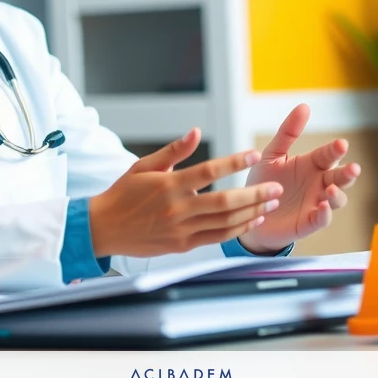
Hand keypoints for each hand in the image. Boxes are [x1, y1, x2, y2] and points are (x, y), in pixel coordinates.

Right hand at [88, 129, 283, 257]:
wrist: (103, 228)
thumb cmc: (123, 193)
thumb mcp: (144, 166)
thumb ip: (174, 151)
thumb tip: (196, 132)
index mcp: (169, 185)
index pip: (209, 171)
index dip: (234, 162)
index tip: (254, 155)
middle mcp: (178, 208)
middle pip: (225, 201)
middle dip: (255, 195)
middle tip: (275, 187)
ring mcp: (181, 229)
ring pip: (225, 222)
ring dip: (252, 213)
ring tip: (271, 203)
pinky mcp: (182, 245)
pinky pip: (216, 237)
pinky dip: (237, 229)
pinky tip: (252, 219)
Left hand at [236, 104, 360, 254]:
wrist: (248, 211)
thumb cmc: (264, 181)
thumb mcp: (272, 154)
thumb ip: (287, 132)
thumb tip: (304, 106)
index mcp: (311, 164)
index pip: (328, 154)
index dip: (335, 150)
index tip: (341, 144)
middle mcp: (318, 183)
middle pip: (340, 177)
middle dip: (348, 173)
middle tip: (353, 168)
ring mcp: (316, 203)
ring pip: (337, 199)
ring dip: (338, 195)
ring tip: (331, 189)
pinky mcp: (308, 222)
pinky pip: (322, 219)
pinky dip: (325, 214)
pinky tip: (323, 207)